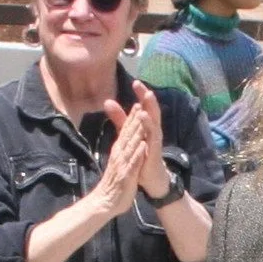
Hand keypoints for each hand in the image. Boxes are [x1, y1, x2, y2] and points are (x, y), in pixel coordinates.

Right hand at [89, 93, 154, 220]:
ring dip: (136, 131)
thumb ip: (120, 153)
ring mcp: (122, 165)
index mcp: (118, 153)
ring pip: (130, 145)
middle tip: (141, 103)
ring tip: (142, 118)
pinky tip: (143, 145)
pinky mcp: (125, 176)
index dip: (131, 119)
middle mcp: (118, 156)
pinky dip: (137, 153)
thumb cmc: (112, 185)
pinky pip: (132, 163)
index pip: (125, 133)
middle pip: (127, 135)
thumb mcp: (117, 165)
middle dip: (134, 120)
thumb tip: (122, 143)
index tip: (138, 105)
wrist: (104, 203)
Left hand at [124, 83, 175, 201]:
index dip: (141, 94)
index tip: (136, 82)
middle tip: (140, 84)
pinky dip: (149, 128)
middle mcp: (153, 130)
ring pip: (154, 121)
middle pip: (151, 110)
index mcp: (147, 126)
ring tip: (147, 96)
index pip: (145, 106)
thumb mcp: (129, 133)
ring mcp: (154, 141)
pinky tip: (144, 118)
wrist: (151, 179)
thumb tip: (108, 101)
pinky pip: (153, 138)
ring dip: (151, 109)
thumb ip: (120, 119)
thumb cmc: (142, 155)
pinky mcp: (154, 151)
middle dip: (147, 97)